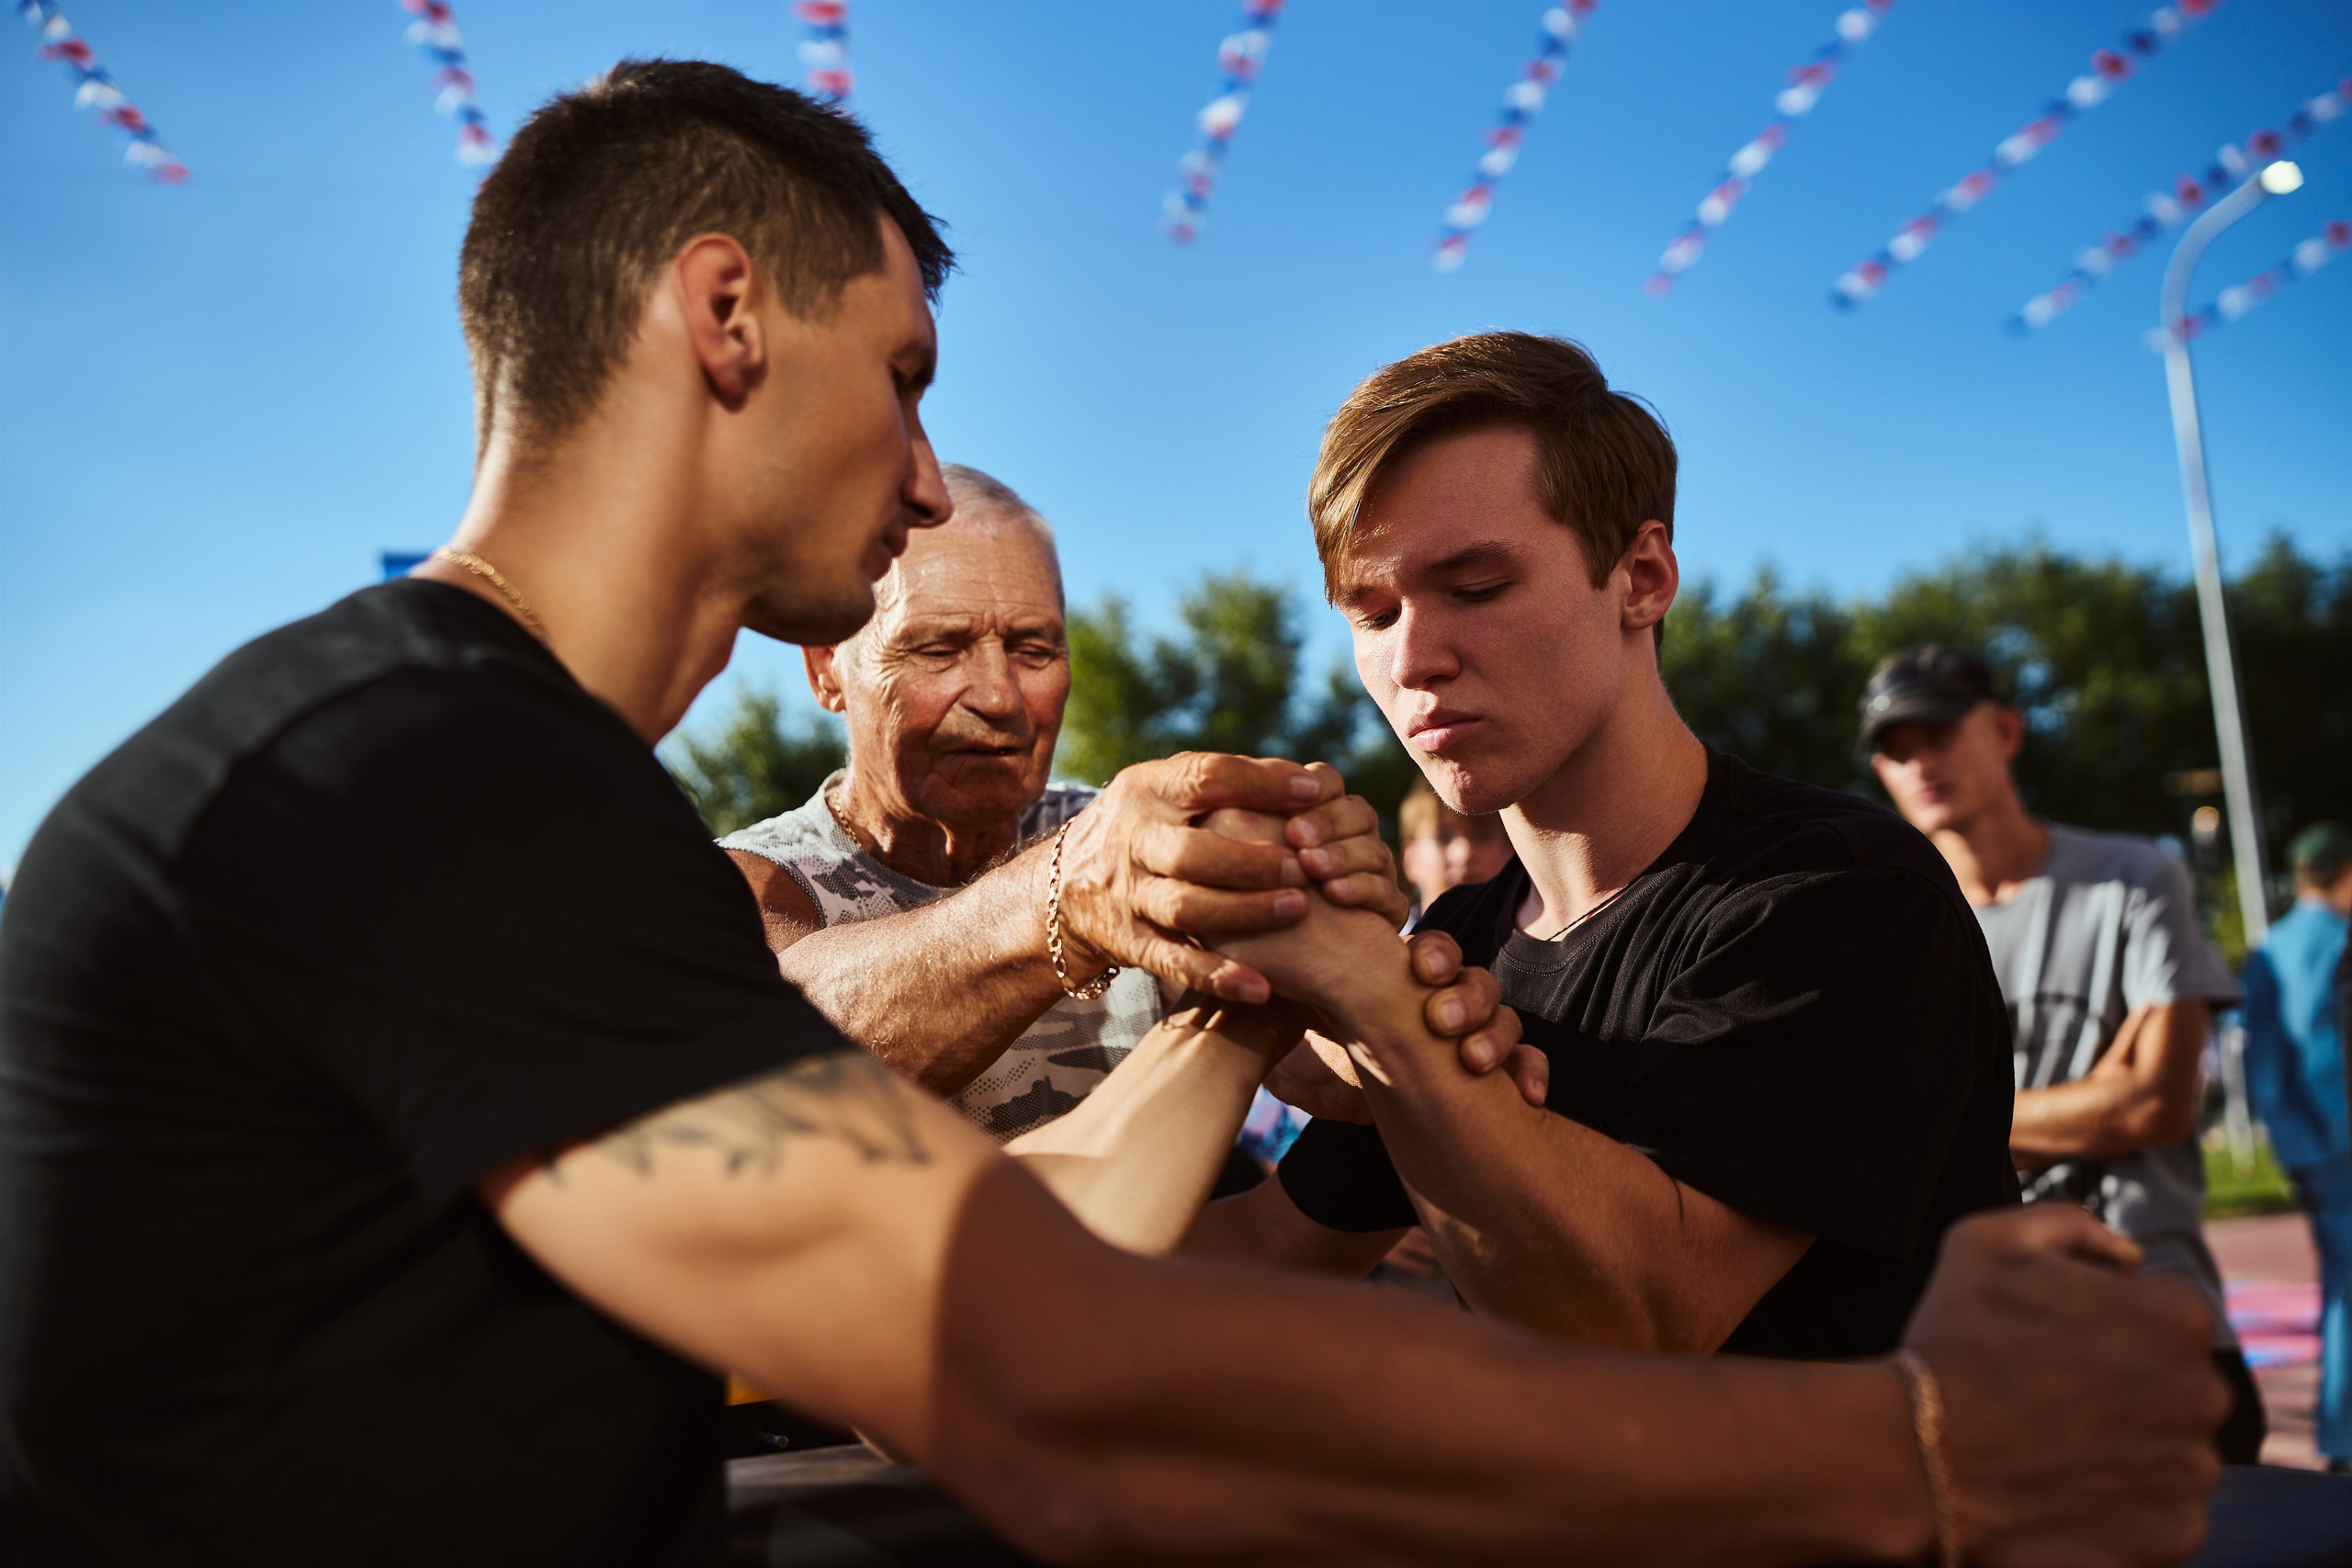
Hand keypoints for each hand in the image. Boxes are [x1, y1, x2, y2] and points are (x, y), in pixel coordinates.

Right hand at [1052, 755, 1405, 1002]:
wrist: (1065, 887)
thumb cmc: (1149, 828)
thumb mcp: (1168, 791)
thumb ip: (1230, 783)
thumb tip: (1310, 781)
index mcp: (1147, 790)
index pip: (1205, 778)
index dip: (1262, 785)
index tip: (1314, 792)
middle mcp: (1130, 839)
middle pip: (1191, 852)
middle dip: (1251, 860)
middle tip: (1302, 866)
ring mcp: (1126, 894)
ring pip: (1185, 907)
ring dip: (1244, 911)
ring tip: (1298, 908)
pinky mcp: (1128, 942)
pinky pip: (1173, 962)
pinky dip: (1216, 976)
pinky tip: (1260, 986)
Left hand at [1261, 931, 1545, 1123]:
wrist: (1372, 1114)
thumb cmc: (1336, 1067)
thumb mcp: (1305, 1031)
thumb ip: (1283, 1006)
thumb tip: (1238, 978)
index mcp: (1406, 982)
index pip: (1432, 951)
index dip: (1431, 956)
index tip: (1415, 969)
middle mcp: (1449, 999)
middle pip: (1473, 977)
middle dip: (1460, 993)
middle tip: (1437, 1013)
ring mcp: (1480, 1032)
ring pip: (1506, 1014)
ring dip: (1492, 1032)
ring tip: (1470, 1058)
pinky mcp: (1503, 1070)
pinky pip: (1532, 1063)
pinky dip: (1532, 1074)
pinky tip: (1527, 1098)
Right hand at [1900, 1205, 2224, 1567]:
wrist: (1915, 1457)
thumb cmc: (1952, 1344)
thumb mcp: (1987, 1241)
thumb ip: (2070, 1224)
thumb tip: (2127, 1253)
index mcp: (2176, 1317)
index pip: (2167, 1309)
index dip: (2109, 1319)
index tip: (2061, 1340)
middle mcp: (2203, 1395)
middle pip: (2178, 1380)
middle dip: (2129, 1382)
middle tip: (2054, 1391)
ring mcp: (2192, 1472)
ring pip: (2174, 1445)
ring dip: (2131, 1442)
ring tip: (2055, 1440)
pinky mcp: (2173, 1535)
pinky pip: (2163, 1509)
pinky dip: (2125, 1502)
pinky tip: (2066, 1484)